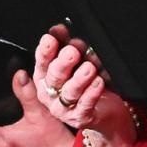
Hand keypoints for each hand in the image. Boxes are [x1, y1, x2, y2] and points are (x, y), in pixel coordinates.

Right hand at [31, 27, 140, 146]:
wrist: (104, 110)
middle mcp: (50, 93)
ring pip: (69, 92)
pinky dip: (92, 93)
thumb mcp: (77, 61)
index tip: (51, 40)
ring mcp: (64, 108)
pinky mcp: (80, 118)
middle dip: (63, 64)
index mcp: (45, 77)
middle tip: (73, 52)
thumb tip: (58, 29)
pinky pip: (85, 105)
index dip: (45, 51)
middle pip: (54, 77)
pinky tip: (98, 83)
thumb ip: (66, 44)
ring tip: (89, 68)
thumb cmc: (86, 83)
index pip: (42, 62)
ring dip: (80, 78)